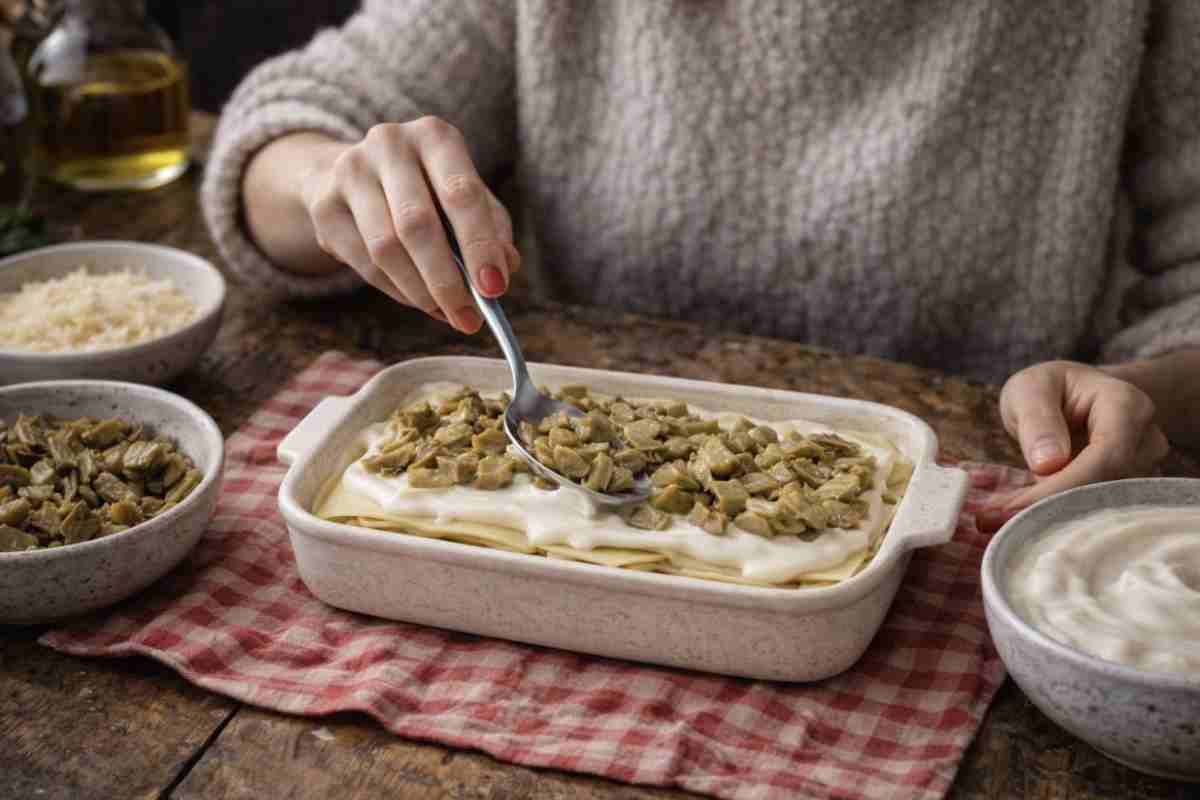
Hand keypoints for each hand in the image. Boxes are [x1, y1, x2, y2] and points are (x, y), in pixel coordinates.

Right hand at [300, 117, 519, 332]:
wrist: (356, 171)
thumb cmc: (427, 186)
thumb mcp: (464, 193)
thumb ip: (491, 226)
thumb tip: (505, 268)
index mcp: (434, 136)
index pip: (461, 193)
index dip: (479, 245)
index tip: (494, 289)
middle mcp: (389, 144)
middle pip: (417, 224)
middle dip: (447, 280)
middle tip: (469, 318)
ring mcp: (350, 172)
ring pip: (386, 249)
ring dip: (421, 293)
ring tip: (448, 314)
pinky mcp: (324, 206)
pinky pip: (364, 264)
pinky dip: (398, 291)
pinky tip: (420, 301)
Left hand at [976, 360, 1169, 530]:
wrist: (1074, 394)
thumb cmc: (1050, 387)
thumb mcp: (1031, 389)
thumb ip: (1037, 420)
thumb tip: (1048, 465)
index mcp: (1126, 405)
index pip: (1106, 456)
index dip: (1063, 486)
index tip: (1016, 506)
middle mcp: (1145, 439)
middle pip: (1107, 486)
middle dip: (1052, 507)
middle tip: (995, 521)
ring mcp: (1142, 467)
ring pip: (1102, 504)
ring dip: (1052, 515)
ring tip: (1001, 517)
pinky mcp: (1126, 489)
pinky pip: (1094, 508)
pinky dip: (1057, 515)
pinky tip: (1021, 517)